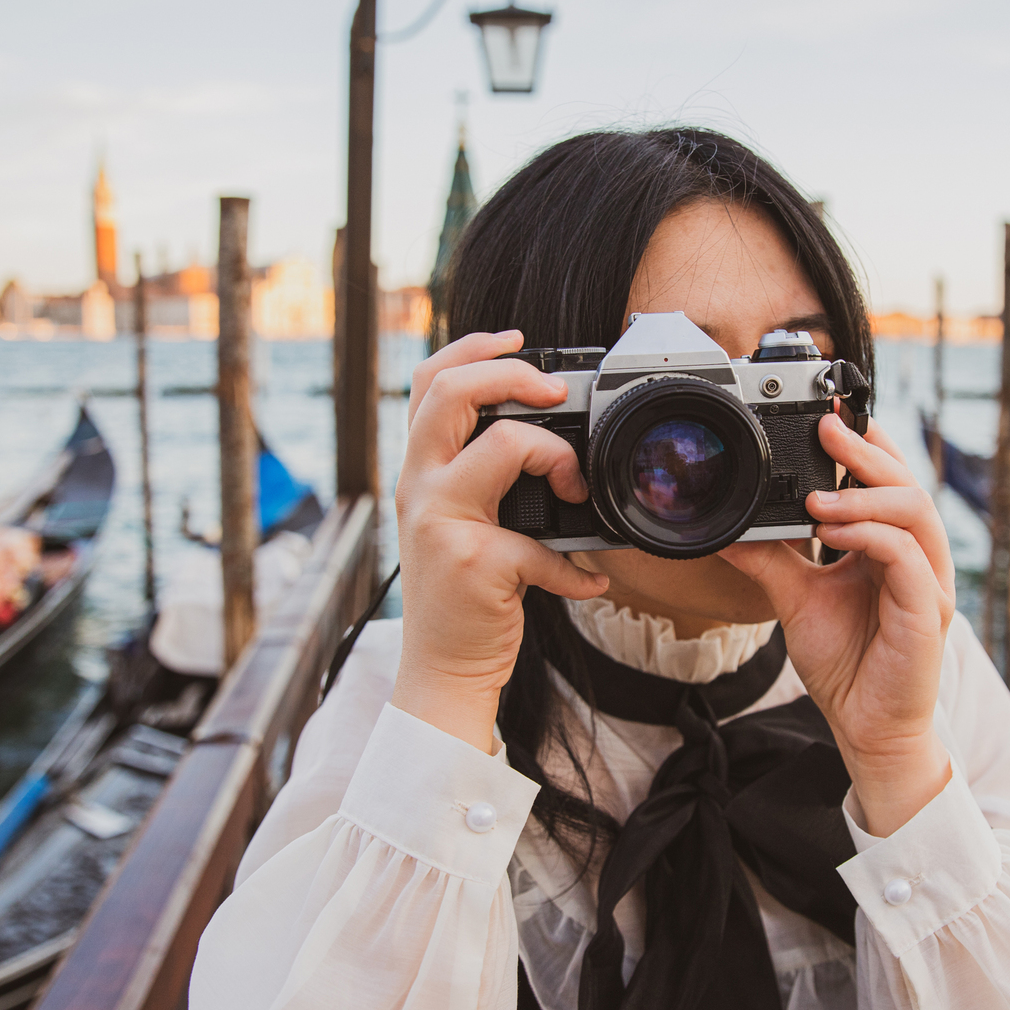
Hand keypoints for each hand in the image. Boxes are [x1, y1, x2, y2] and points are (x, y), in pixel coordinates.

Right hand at [392, 331, 609, 752]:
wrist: (443, 668)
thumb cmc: (463, 595)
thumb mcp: (459, 524)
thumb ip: (485, 482)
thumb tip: (548, 443)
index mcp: (419, 471)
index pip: (429, 383)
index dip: (473, 348)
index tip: (519, 341)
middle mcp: (420, 488)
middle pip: (452, 393)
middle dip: (512, 376)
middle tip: (555, 392)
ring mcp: (442, 522)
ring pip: (503, 447)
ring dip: (555, 456)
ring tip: (576, 488)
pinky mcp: (475, 562)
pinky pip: (542, 543)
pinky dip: (577, 567)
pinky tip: (589, 582)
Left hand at [720, 414, 954, 835]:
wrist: (866, 728)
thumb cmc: (845, 665)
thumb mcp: (795, 599)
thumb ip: (770, 559)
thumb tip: (729, 527)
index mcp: (891, 547)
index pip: (888, 481)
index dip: (865, 443)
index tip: (827, 415)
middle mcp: (916, 557)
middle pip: (907, 483)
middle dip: (866, 450)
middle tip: (826, 428)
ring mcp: (927, 581)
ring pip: (915, 510)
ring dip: (864, 493)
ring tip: (817, 494)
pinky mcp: (927, 610)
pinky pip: (906, 555)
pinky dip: (869, 534)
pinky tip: (832, 530)